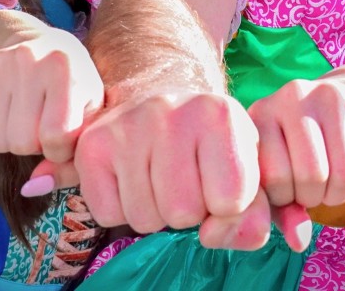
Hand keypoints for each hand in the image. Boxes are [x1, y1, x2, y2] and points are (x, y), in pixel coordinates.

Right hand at [0, 26, 103, 162]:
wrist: (41, 45)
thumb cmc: (73, 89)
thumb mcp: (88, 117)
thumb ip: (72, 160)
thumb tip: (32, 188)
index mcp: (65, 67)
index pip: (55, 138)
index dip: (60, 149)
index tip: (65, 136)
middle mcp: (29, 59)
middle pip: (22, 143)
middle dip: (35, 145)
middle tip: (43, 122)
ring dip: (12, 140)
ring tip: (26, 115)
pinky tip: (5, 108)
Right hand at [65, 91, 260, 234]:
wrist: (161, 108)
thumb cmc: (210, 148)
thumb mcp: (246, 172)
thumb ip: (252, 215)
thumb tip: (212, 237)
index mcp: (220, 112)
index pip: (232, 200)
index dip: (226, 206)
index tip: (218, 180)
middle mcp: (171, 110)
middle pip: (183, 213)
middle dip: (188, 212)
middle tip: (185, 181)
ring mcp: (127, 125)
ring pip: (145, 219)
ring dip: (155, 213)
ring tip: (159, 179)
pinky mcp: (92, 146)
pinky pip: (110, 214)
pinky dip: (122, 211)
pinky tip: (132, 180)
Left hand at [247, 76, 344, 210]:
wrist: (340, 96)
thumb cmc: (300, 146)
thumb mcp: (281, 173)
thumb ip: (281, 212)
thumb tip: (299, 242)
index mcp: (261, 114)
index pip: (276, 180)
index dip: (287, 198)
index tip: (289, 188)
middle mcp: (291, 96)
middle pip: (312, 176)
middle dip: (316, 197)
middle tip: (314, 186)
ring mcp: (329, 94)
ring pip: (344, 174)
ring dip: (340, 192)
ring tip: (331, 178)